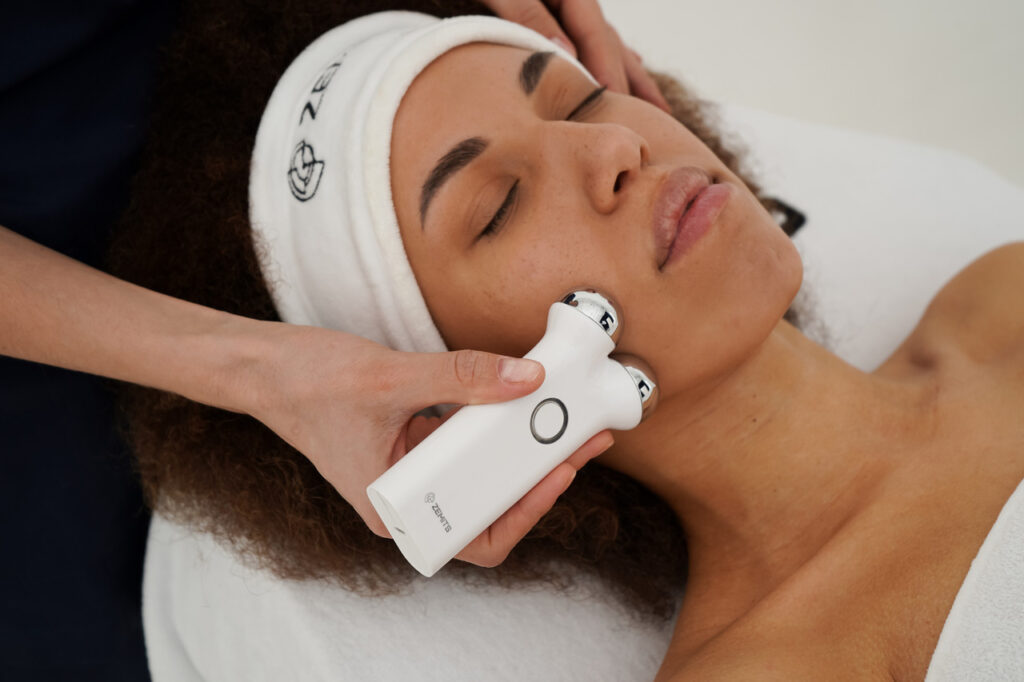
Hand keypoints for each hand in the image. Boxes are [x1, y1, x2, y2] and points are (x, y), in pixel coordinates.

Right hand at [245, 323, 613, 567]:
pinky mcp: (414, 441)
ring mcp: (412, 470)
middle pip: (488, 504)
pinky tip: (521, 399)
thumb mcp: (390, 379)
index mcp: (397, 509)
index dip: (523, 513)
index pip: (475, 536)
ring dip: (522, 448)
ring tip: (564, 420)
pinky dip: (493, 423)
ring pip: (481, 472)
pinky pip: (464, 440)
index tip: (556, 473)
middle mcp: (409, 498)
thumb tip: (526, 379)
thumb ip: (460, 377)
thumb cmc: (307, 385)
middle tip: (579, 440)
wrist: (263, 365)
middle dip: (536, 476)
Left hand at [480, 0, 671, 111]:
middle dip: (633, 83)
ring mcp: (565, 2)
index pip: (598, 40)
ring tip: (652, 103)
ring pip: (602, 43)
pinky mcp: (550, 7)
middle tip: (658, 122)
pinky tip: (619, 64)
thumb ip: (531, 17)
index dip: (612, 77)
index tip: (621, 114)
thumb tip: (566, 57)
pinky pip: (585, 38)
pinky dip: (602, 56)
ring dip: (626, 73)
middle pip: (609, 44)